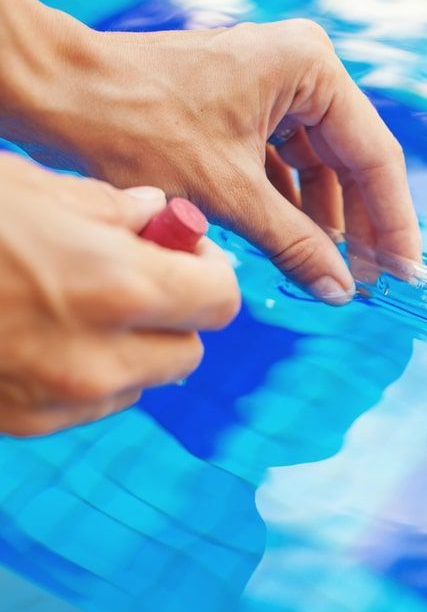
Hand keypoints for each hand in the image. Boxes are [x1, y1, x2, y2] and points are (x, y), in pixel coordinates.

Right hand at [0, 155, 239, 437]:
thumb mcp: (29, 187)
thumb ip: (111, 206)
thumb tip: (158, 213)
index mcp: (115, 286)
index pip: (220, 300)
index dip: (209, 270)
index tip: (186, 252)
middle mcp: (97, 356)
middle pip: (188, 350)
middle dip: (175, 312)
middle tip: (141, 275)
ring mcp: (57, 400)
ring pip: (142, 381)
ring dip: (134, 346)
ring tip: (81, 302)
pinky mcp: (22, 423)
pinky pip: (91, 403)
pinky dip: (89, 373)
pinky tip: (44, 333)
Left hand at [5, 10, 420, 303]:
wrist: (59, 96)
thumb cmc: (135, 122)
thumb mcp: (229, 195)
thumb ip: (296, 245)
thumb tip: (342, 289)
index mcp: (310, 70)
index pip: (373, 157)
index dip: (393, 221)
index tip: (405, 270)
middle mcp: (300, 70)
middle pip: (351, 161)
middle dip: (360, 225)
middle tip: (373, 280)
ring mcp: (273, 87)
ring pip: (319, 167)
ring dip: (324, 221)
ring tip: (334, 272)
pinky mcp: (246, 107)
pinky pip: (287, 164)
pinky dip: (291, 207)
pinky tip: (298, 247)